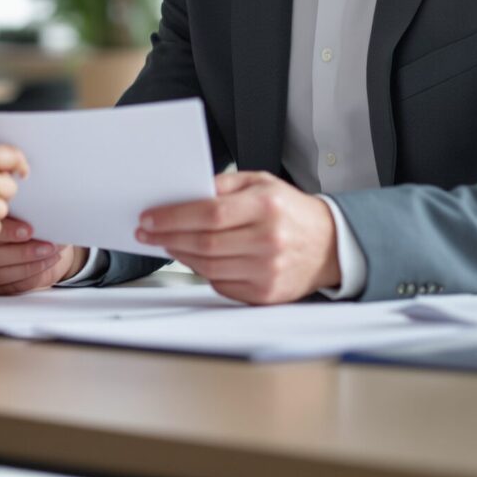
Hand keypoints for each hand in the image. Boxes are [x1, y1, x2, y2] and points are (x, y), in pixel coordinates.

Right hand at [0, 218, 85, 294]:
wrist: (25, 240)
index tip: (30, 231)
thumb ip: (21, 210)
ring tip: (51, 255)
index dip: (8, 232)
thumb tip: (41, 213)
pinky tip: (44, 266)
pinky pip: (6, 287)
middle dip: (23, 253)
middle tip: (48, 247)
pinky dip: (29, 278)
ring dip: (31, 266)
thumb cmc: (19, 220)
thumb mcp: (19, 210)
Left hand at [135, 172, 339, 304]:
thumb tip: (183, 193)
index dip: (173, 217)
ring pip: (208, 267)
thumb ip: (223, 184)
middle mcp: (268, 240)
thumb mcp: (261, 182)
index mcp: (266, 207)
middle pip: (204, 243)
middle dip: (168, 237)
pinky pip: (220, 285)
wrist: (328, 244)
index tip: (149, 218)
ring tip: (166, 243)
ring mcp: (267, 270)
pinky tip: (194, 259)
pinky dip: (202, 272)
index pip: (209, 213)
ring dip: (180, 256)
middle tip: (147, 232)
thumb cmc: (290, 211)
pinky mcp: (265, 294)